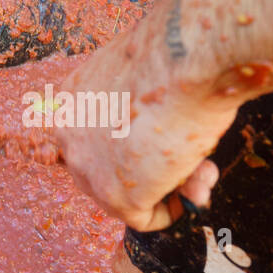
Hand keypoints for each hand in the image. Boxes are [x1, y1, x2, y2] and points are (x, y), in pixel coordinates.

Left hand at [54, 26, 235, 230]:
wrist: (188, 55)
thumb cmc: (178, 54)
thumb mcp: (148, 79)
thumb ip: (146, 110)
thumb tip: (163, 142)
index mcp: (73, 98)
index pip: (100, 139)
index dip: (140, 148)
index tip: (170, 144)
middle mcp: (68, 133)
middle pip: (111, 169)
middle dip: (155, 173)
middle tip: (197, 164)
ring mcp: (86, 167)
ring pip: (129, 194)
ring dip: (173, 188)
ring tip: (204, 171)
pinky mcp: (113, 195)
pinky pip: (144, 219)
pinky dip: (174, 211)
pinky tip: (196, 191)